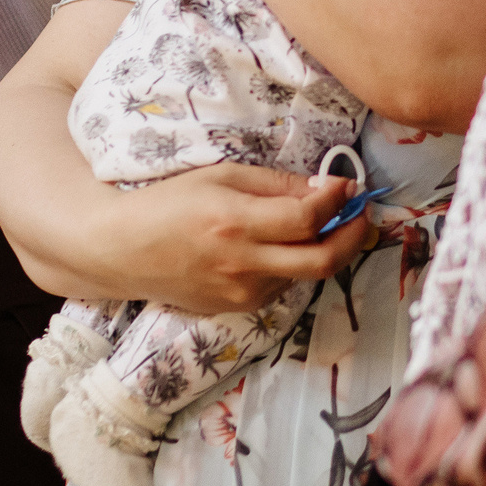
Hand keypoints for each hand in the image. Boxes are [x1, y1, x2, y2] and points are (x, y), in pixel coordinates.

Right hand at [114, 165, 373, 313]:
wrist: (122, 250)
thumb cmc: (169, 203)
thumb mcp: (221, 177)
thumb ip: (276, 185)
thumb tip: (327, 189)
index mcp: (235, 223)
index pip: (308, 217)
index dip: (338, 201)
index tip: (348, 185)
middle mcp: (243, 264)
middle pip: (323, 261)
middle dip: (354, 237)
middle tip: (362, 216)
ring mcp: (242, 293)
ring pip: (304, 274)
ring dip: (322, 249)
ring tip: (319, 225)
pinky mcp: (238, 308)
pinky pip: (282, 285)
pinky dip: (292, 264)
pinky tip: (278, 246)